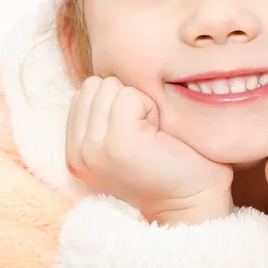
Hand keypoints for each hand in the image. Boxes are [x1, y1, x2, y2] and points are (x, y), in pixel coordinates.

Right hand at [65, 76, 233, 223]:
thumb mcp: (122, 134)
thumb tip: (105, 66)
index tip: (136, 132)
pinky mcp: (117, 143)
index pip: (86, 89)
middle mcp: (77, 151)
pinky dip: (150, 108)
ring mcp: (94, 148)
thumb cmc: (167, 161)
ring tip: (152, 135)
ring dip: (139, 103)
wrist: (192, 202)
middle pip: (97, 83)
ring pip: (111, 85)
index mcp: (75, 148)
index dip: (118, 101)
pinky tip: (158, 136)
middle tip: (146, 134)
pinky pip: (129, 95)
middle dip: (126, 99)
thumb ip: (104, 110)